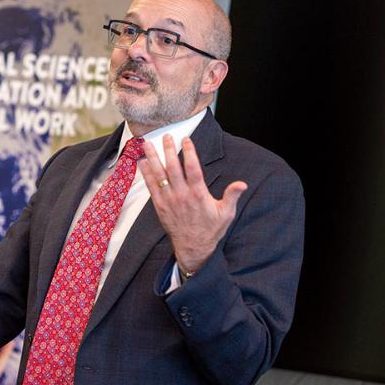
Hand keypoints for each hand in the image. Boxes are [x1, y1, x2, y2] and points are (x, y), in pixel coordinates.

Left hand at [140, 135, 246, 274]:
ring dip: (153, 158)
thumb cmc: (211, 230)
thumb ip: (232, 196)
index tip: (186, 139)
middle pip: (173, 168)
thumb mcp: (225, 213)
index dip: (190, 152)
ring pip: (159, 175)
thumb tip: (242, 184)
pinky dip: (146, 174)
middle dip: (169, 150)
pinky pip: (151, 187)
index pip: (193, 168)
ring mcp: (169, 200)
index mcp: (198, 194)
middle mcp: (182, 195)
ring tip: (148, 144)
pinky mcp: (160, 206)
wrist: (193, 248)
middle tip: (166, 136)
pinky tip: (142, 163)